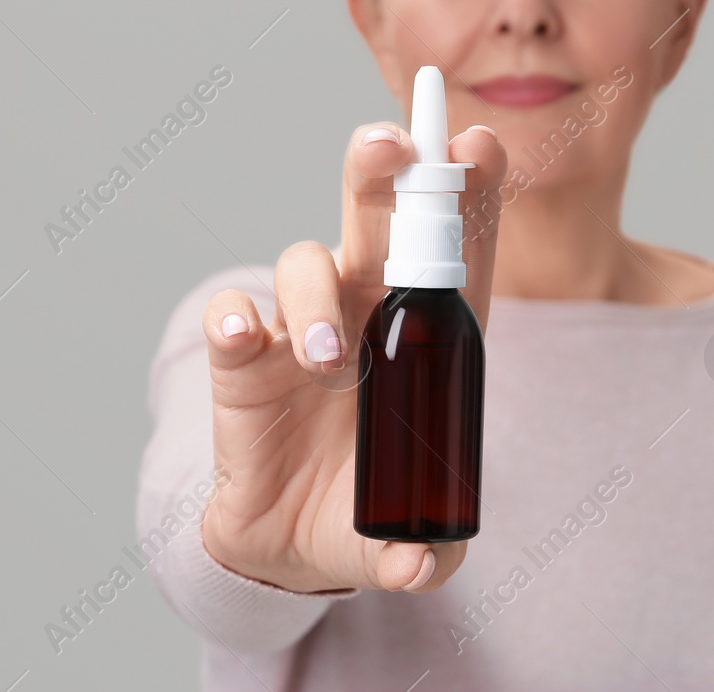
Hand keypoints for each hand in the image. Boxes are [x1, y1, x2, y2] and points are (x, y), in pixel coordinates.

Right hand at [198, 120, 504, 593]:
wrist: (290, 544)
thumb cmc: (368, 510)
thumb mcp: (409, 538)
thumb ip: (427, 552)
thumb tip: (418, 566)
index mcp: (433, 332)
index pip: (459, 249)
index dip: (472, 193)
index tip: (479, 146)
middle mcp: (371, 309)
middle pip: (380, 219)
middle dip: (386, 172)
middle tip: (392, 147)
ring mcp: (305, 327)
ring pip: (307, 262)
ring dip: (317, 294)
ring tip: (328, 358)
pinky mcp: (244, 360)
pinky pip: (234, 317)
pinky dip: (237, 318)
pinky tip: (246, 334)